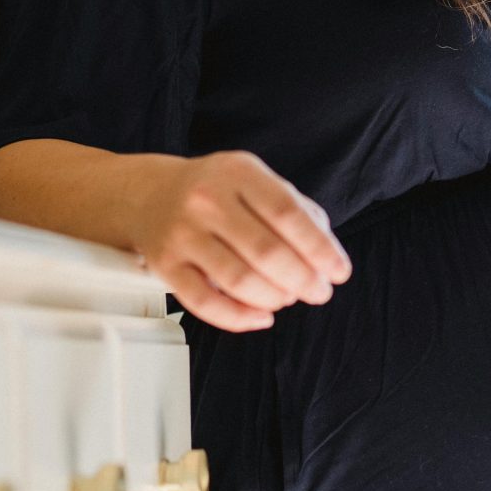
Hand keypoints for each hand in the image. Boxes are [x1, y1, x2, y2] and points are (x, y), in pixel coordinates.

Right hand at [132, 150, 351, 333]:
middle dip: (303, 280)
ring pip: (239, 280)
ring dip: (275, 298)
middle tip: (318, 292)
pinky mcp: (165, 265)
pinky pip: (204, 303)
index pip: (287, 214)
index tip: (339, 271)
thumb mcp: (255, 180)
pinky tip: (260, 317)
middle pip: (266, 251)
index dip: (319, 248)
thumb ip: (295, 209)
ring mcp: (183, 233)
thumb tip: (326, 253)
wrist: (150, 194)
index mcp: (238, 172)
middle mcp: (207, 200)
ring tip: (288, 298)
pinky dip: (238, 318)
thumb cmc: (215, 191)